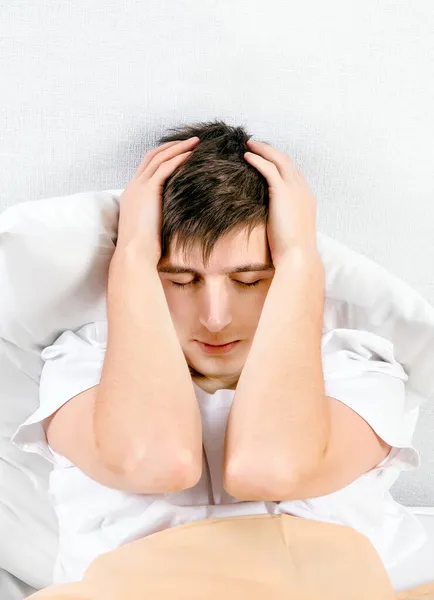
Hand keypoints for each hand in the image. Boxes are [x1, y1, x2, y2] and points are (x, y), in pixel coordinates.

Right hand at [115, 136, 200, 264]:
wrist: (134, 253)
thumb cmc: (144, 249)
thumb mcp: (151, 227)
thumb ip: (159, 216)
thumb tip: (175, 218)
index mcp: (132, 194)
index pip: (147, 167)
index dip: (164, 156)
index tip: (180, 152)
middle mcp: (134, 186)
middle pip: (152, 156)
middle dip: (172, 146)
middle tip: (190, 141)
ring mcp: (139, 186)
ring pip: (159, 158)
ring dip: (178, 148)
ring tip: (196, 142)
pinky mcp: (148, 190)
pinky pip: (164, 168)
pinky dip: (178, 158)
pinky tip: (191, 155)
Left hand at [244, 139, 318, 265]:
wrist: (298, 256)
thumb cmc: (292, 251)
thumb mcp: (290, 232)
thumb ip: (284, 220)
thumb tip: (272, 223)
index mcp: (306, 199)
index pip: (294, 174)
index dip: (280, 164)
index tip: (268, 160)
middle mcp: (303, 190)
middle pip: (287, 162)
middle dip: (272, 152)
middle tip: (256, 145)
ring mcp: (295, 189)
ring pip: (279, 160)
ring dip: (264, 150)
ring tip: (249, 145)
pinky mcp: (283, 192)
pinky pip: (269, 168)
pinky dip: (258, 159)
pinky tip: (246, 156)